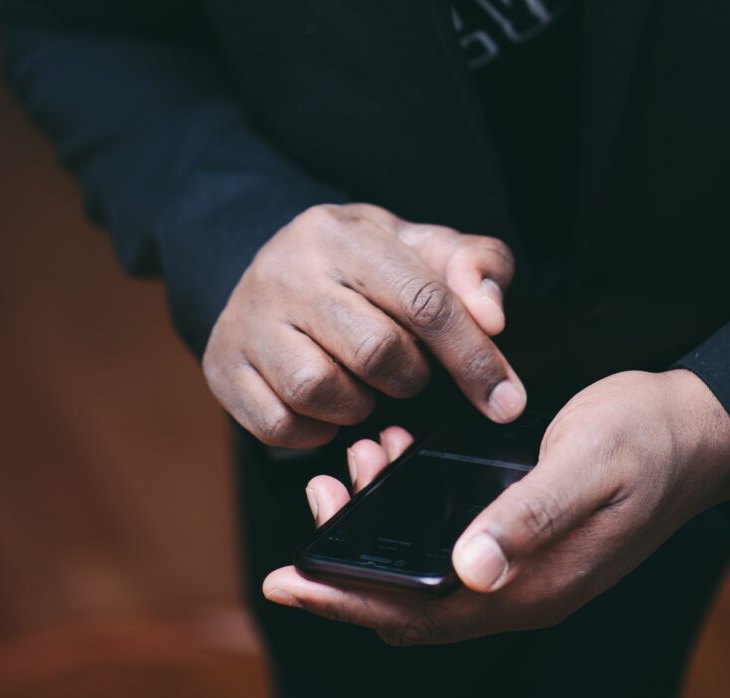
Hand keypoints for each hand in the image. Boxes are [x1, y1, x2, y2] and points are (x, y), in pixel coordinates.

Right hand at [203, 203, 525, 446]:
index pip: (423, 301)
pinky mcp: (222, 369)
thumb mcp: (423, 249)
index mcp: (344, 235)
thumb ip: (476, 268)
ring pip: (321, 391)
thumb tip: (492, 317)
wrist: (270, 268)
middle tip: (406, 371)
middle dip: (409, 376)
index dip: (473, 357)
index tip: (506, 402)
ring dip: (359, 404)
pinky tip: (324, 406)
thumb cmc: (365, 267)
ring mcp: (246, 322)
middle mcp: (286, 272)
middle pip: (376, 352)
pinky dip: (314, 430)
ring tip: (361, 384)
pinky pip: (279, 426)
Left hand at [261, 370, 729, 644]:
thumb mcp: (587, 467)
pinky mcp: (523, 539)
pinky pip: (449, 546)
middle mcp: (521, 589)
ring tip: (356, 468)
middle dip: (349, 567)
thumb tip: (470, 569)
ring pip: (427, 575)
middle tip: (318, 500)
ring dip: (380, 535)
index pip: (420, 613)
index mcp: (534, 585)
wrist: (696, 430)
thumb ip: (530, 517)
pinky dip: (410, 517)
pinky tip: (399, 467)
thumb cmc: (644, 440)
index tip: (288, 579)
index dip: (348, 600)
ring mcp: (523, 567)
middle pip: (412, 603)